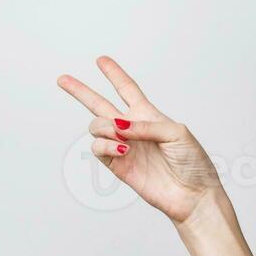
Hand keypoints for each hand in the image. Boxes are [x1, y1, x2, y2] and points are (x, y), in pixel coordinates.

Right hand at [57, 56, 220, 224]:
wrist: (192, 195)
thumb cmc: (193, 163)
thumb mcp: (177, 133)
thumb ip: (147, 125)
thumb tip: (119, 126)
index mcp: (149, 116)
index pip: (127, 90)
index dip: (115, 74)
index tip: (101, 60)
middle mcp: (133, 129)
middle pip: (101, 105)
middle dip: (81, 92)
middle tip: (63, 79)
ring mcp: (124, 147)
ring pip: (96, 127)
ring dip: (104, 127)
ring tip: (123, 138)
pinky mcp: (118, 166)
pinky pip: (99, 149)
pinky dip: (105, 145)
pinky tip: (123, 148)